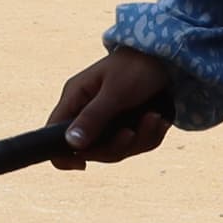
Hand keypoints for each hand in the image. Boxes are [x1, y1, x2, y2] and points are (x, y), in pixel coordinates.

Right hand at [49, 47, 174, 168]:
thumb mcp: (115, 91)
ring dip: (139, 138)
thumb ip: (93, 117)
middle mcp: (87, 113)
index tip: (82, 164)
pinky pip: (136, 145)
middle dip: (117, 145)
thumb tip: (70, 143)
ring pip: (117, 150)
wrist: (169, 58)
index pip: (53, 133)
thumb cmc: (136, 66)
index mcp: (75, 98)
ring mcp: (109, 121)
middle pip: (91, 150)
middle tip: (132, 132)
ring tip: (153, 117)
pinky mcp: (128, 125)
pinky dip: (150, 135)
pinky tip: (158, 118)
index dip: (63, 154)